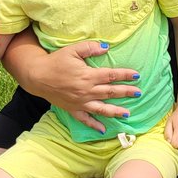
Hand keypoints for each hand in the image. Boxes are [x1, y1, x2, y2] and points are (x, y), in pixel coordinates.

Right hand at [10, 36, 141, 134]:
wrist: (38, 76)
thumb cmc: (56, 61)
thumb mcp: (73, 50)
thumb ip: (90, 48)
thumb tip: (106, 48)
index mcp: (88, 75)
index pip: (111, 75)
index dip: (125, 75)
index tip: (137, 75)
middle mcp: (86, 90)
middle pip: (110, 92)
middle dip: (126, 93)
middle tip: (139, 93)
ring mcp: (80, 102)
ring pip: (101, 108)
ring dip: (116, 111)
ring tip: (128, 114)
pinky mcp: (73, 109)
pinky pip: (85, 119)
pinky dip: (95, 125)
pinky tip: (104, 129)